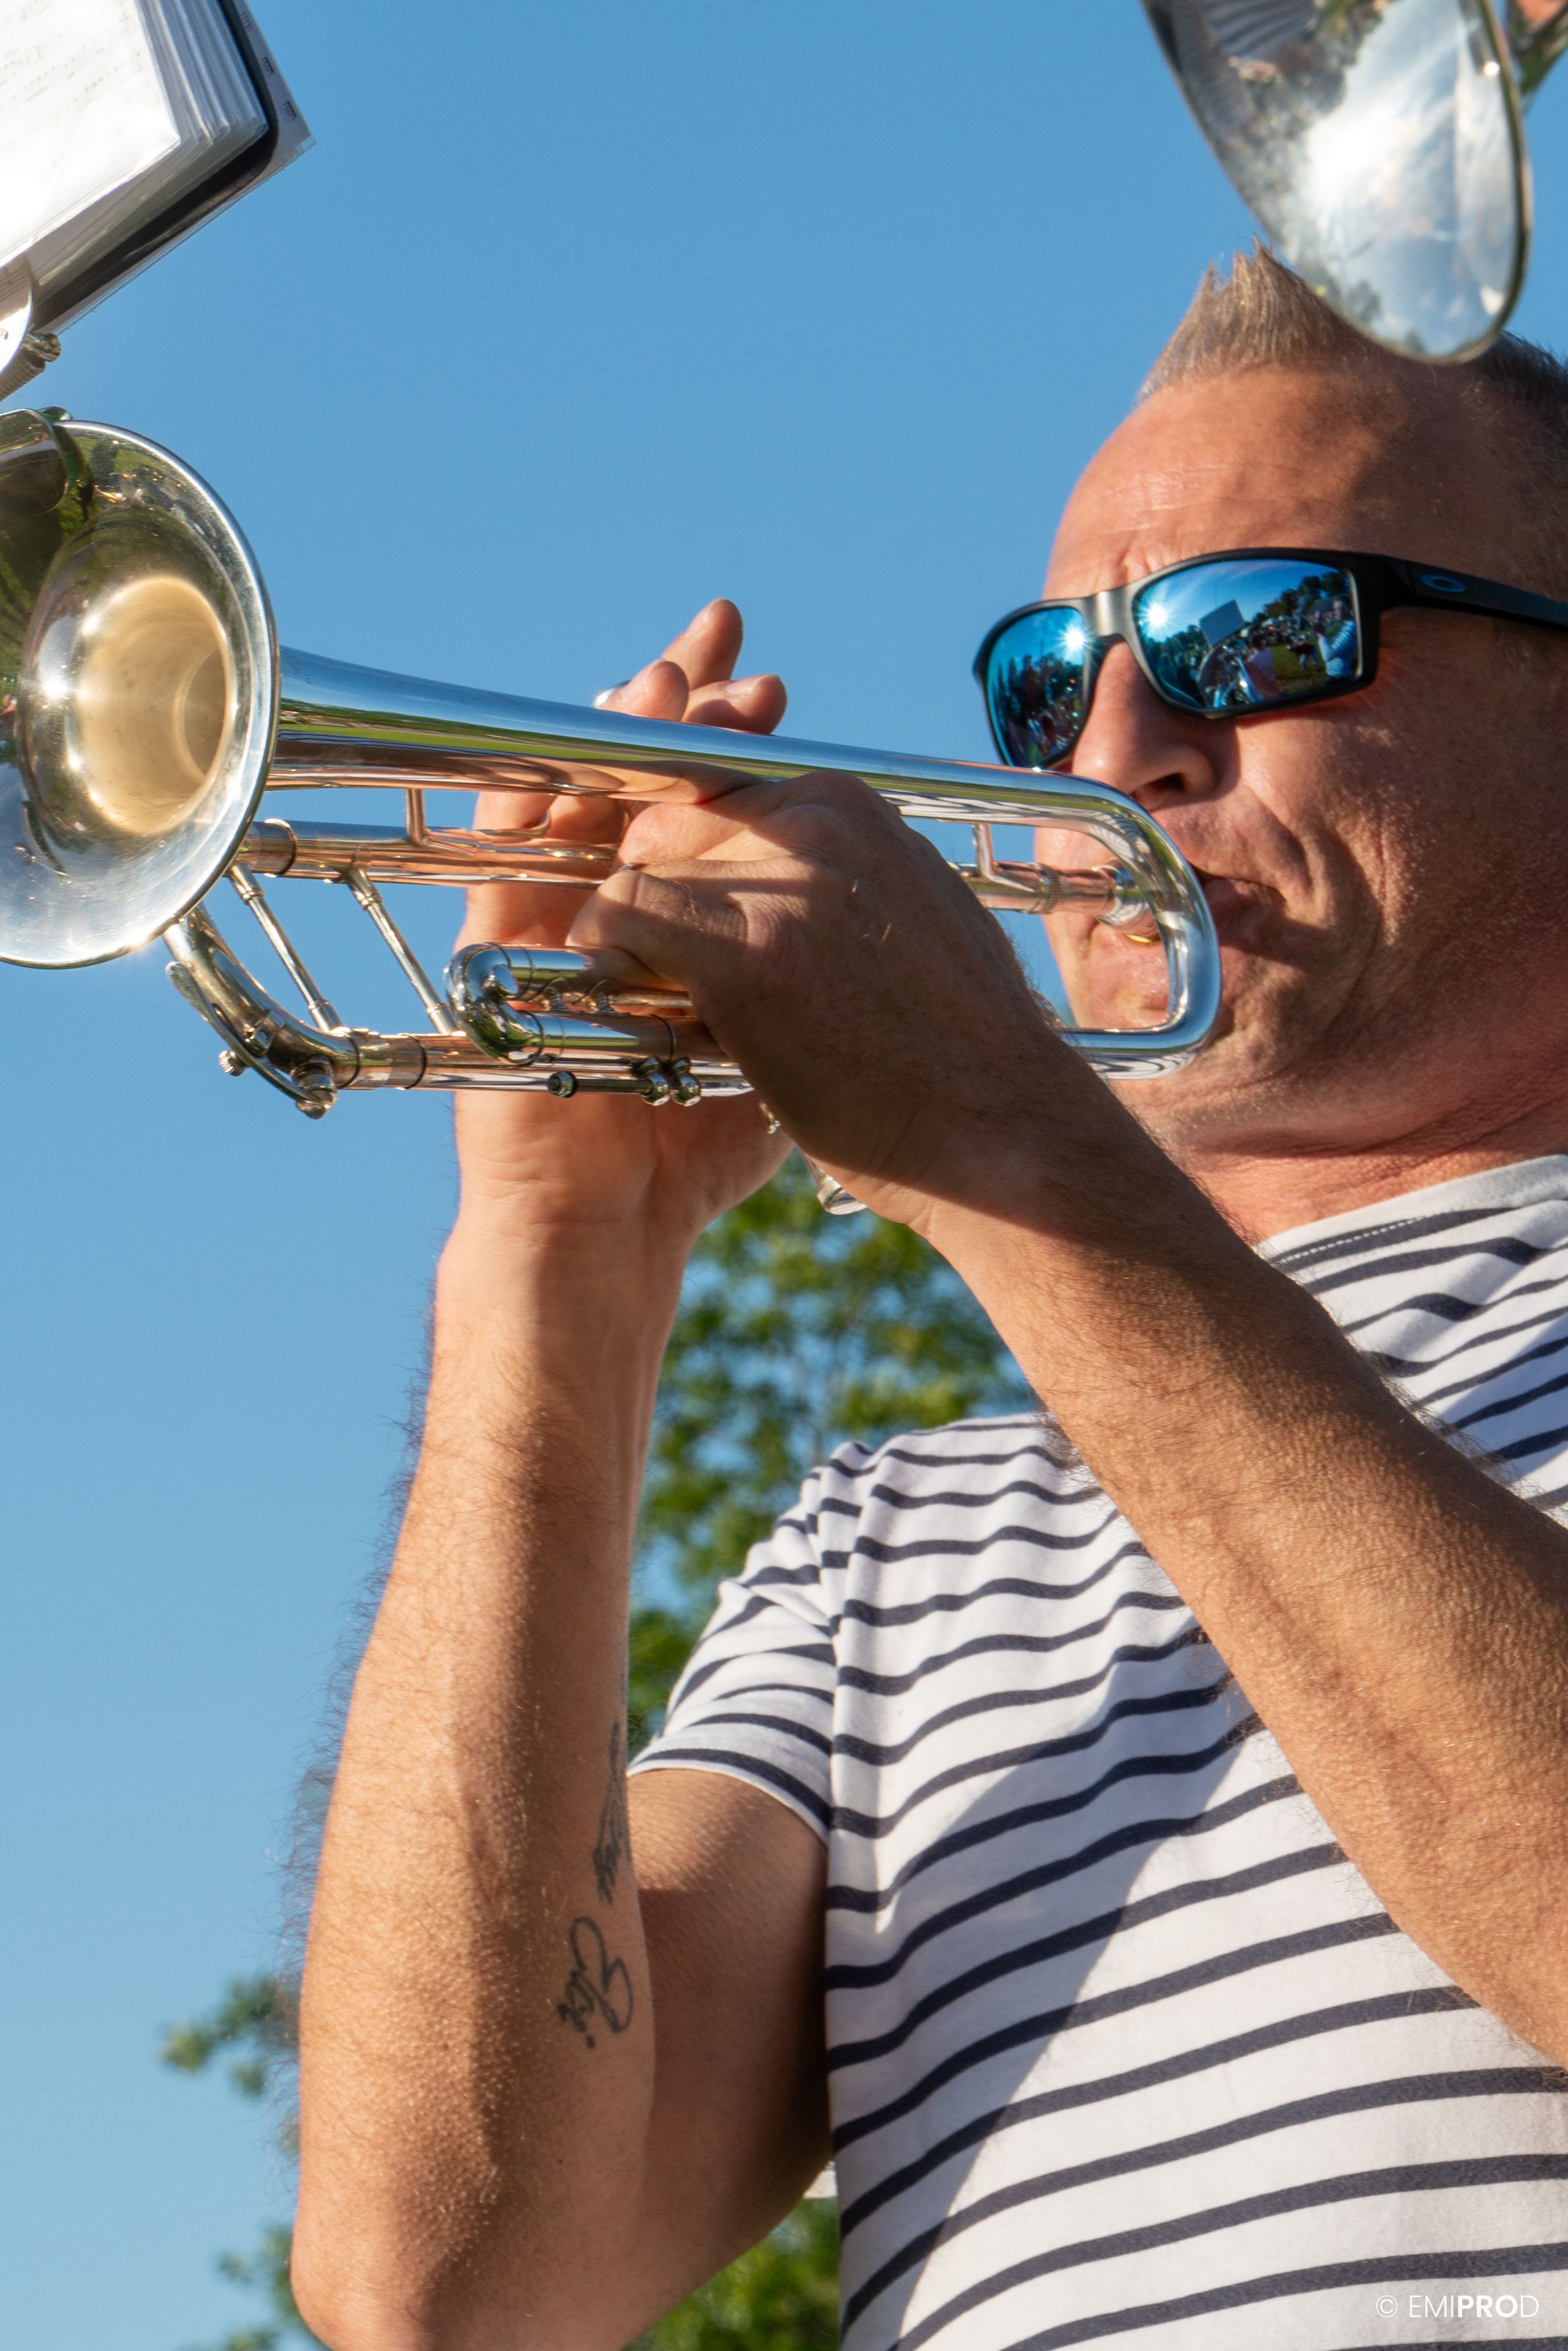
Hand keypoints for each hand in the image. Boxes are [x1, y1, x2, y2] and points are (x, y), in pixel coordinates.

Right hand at [453, 601, 792, 1247]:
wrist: (608, 1228)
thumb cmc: (685, 1153)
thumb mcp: (768, 1051)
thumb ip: (792, 989)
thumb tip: (868, 925)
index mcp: (682, 925)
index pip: (699, 804)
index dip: (731, 743)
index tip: (773, 692)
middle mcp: (612, 910)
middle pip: (639, 778)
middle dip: (681, 707)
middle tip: (723, 640)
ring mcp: (551, 923)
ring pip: (575, 798)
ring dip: (613, 730)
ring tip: (658, 671)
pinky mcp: (500, 951)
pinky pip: (506, 853)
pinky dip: (536, 791)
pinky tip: (571, 744)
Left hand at [565, 759, 1103, 1235]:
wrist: (1003, 1131)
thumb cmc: (955, 1056)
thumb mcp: (907, 925)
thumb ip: (839, 887)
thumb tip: (780, 894)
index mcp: (852, 804)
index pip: (720, 798)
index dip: (688, 864)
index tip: (688, 927)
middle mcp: (816, 816)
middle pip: (671, 825)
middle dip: (658, 896)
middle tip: (675, 978)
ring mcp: (780, 875)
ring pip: (640, 869)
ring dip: (640, 941)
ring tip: (682, 1011)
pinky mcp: (741, 947)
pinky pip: (620, 919)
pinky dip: (614, 963)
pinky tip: (649, 1018)